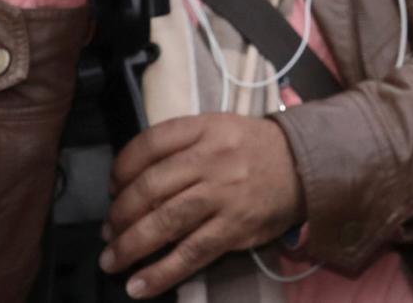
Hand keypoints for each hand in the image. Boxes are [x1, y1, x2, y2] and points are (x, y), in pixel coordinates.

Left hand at [103, 113, 304, 296]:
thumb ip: (179, 147)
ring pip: (165, 221)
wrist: (303, 165)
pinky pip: (191, 253)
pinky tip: (139, 285)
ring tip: (112, 260)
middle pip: (150, 187)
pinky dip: (160, 273)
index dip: (121, 168)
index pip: (150, 143)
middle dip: (119, 215)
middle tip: (108, 232)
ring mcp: (224, 194)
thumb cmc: (251, 149)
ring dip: (130, 246)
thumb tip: (130, 183)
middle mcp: (213, 159)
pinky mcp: (235, 227)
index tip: (111, 188)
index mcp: (206, 128)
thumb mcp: (218, 130)